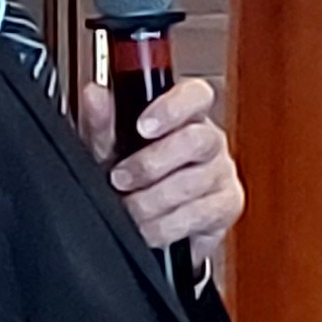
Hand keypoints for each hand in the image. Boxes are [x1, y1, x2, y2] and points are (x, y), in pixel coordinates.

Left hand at [86, 76, 243, 262]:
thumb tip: (94, 95)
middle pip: (198, 139)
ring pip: (194, 182)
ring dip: (152, 200)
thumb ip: (101, 123)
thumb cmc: (131, 177)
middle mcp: (209, 140)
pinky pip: (200, 215)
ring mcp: (222, 173)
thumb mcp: (108, 149)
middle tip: (120, 179)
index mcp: (184, 116)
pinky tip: (148, 227)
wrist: (145, 222)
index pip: (196, 94)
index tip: (143, 126)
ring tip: (128, 208)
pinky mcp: (226, 206)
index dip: (173, 107)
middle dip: (151, 164)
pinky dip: (166, 225)